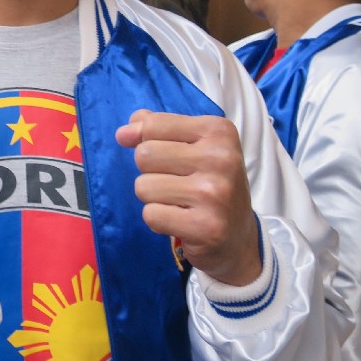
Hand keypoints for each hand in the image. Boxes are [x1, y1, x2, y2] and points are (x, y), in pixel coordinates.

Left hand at [115, 110, 260, 286]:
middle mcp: (221, 158)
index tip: (167, 156)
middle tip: (178, 183)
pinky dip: (159, 220)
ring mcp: (215, 193)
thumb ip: (156, 129)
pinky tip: (182, 220)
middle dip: (150, 172)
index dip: (146, 141)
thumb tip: (123, 133)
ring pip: (143, 186)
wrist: (238, 237)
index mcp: (218, 131)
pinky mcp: (205, 227)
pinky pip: (151, 215)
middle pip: (144, 155)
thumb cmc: (209, 183)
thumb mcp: (192, 146)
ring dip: (154, 198)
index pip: (153, 124)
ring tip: (181, 202)